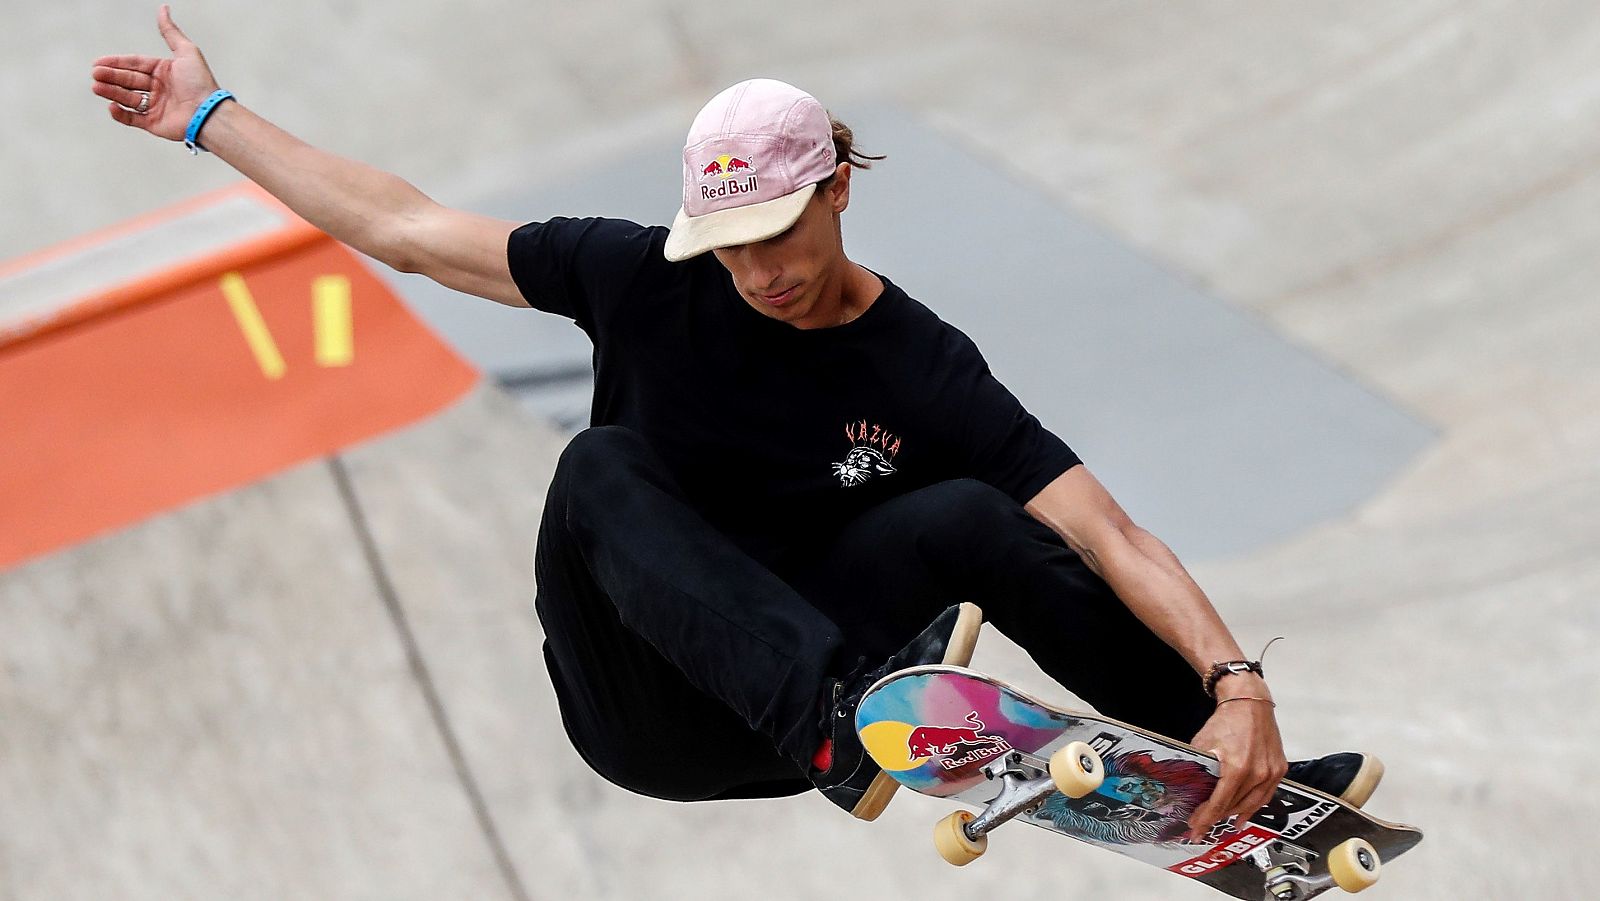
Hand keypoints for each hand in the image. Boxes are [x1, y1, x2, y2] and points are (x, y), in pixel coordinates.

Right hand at [91, 5, 219, 141]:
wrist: (208, 113)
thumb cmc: (201, 84)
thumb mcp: (187, 51)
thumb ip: (170, 32)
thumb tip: (163, 9)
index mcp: (164, 71)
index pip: (135, 64)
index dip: (117, 62)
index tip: (99, 62)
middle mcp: (160, 88)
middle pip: (128, 80)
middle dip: (110, 77)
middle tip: (96, 74)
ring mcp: (156, 106)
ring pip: (127, 98)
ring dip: (111, 92)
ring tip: (97, 87)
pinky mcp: (155, 124)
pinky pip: (133, 119)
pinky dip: (120, 114)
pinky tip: (111, 106)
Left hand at [1185, 694, 1287, 840]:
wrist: (1249, 703)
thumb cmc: (1227, 720)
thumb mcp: (1203, 744)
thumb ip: (1197, 768)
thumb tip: (1186, 787)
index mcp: (1237, 767)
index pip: (1219, 803)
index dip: (1205, 818)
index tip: (1196, 827)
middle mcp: (1257, 772)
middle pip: (1234, 806)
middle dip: (1216, 817)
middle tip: (1202, 824)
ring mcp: (1271, 772)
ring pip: (1251, 805)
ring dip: (1235, 815)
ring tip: (1222, 823)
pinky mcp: (1279, 770)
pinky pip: (1265, 796)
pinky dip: (1254, 806)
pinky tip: (1244, 814)